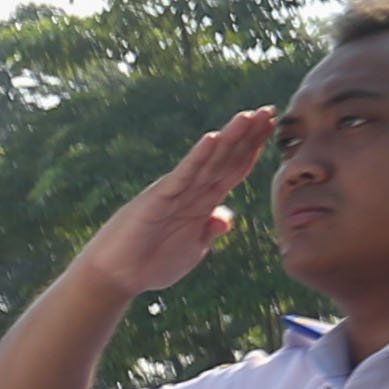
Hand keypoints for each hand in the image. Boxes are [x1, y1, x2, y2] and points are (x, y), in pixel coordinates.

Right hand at [56, 107, 278, 305]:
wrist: (116, 277)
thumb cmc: (150, 264)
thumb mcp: (191, 250)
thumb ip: (208, 231)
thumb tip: (226, 217)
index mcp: (202, 203)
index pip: (233, 169)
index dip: (252, 149)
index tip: (272, 126)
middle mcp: (191, 192)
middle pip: (225, 159)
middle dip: (247, 135)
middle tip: (269, 110)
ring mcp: (174, 193)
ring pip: (207, 162)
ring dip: (228, 139)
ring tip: (248, 116)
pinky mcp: (157, 199)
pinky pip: (182, 176)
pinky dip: (197, 158)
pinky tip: (212, 139)